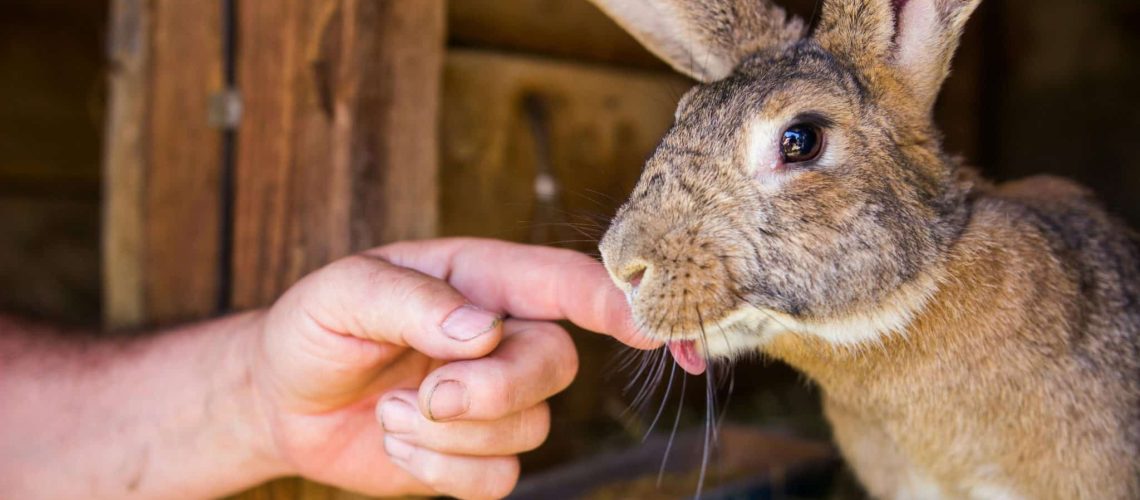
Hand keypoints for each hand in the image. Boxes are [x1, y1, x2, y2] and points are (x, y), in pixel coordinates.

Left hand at [246, 238, 649, 498]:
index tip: (650, 325)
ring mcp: (494, 399)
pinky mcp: (477, 454)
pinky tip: (399, 442)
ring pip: (527, 428)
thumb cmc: (315, 329)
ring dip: (446, 433)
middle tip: (429, 395)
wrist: (282, 400)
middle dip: (495, 390)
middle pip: (555, 364)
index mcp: (479, 280)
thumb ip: (411, 301)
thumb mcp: (343, 294)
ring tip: (391, 409)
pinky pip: (498, 478)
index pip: (562, 282)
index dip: (614, 300)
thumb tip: (483, 331)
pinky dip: (441, 471)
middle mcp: (502, 336)